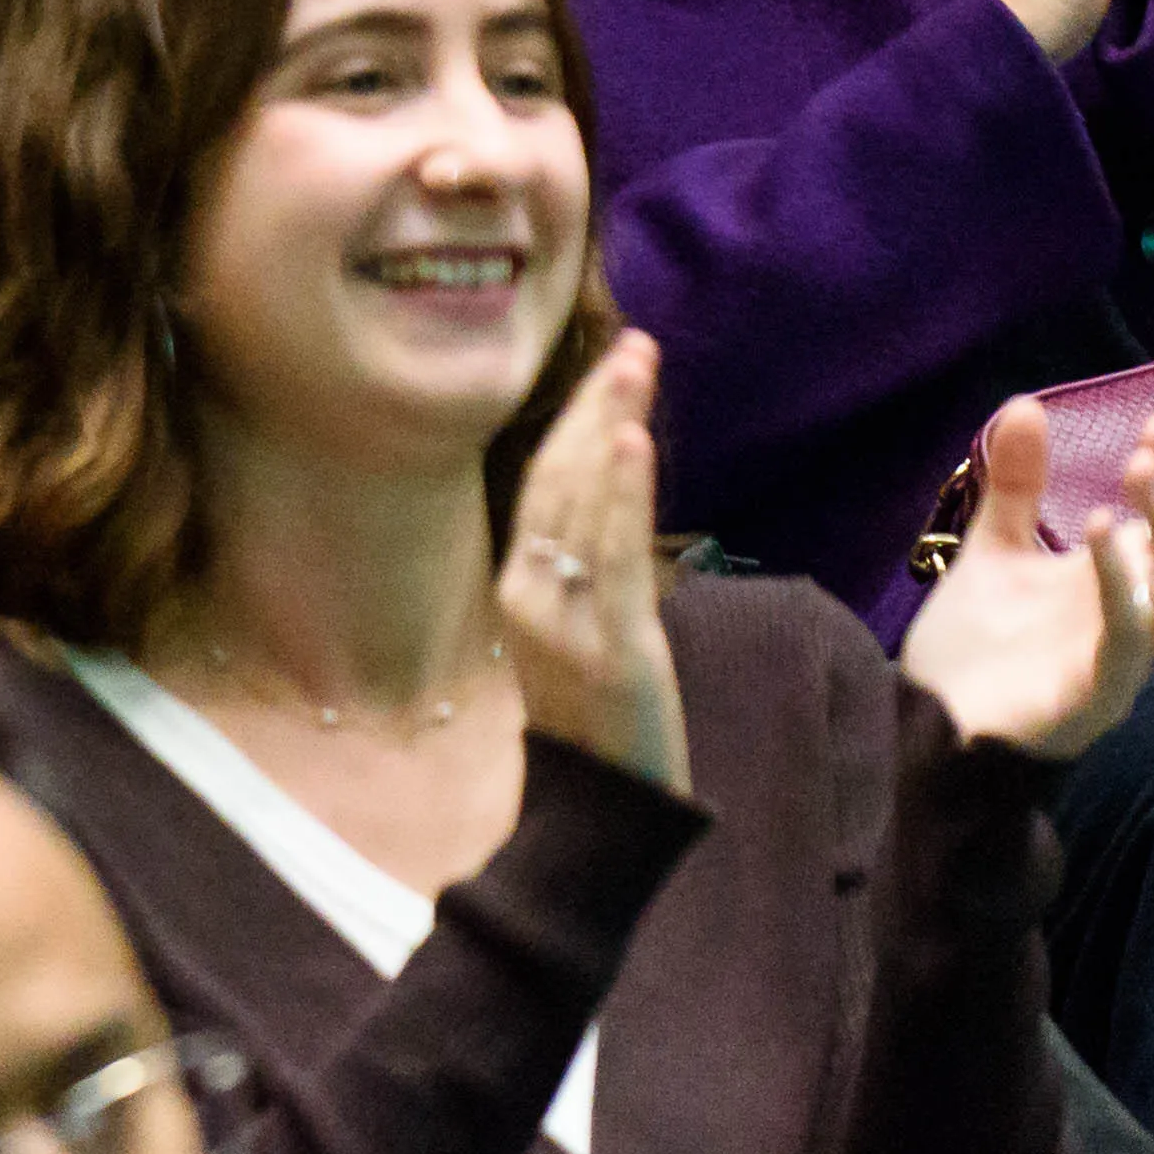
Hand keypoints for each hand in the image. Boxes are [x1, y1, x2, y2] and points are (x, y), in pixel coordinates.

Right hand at [496, 332, 690, 794]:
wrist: (607, 807)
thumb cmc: (597, 718)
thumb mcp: (571, 631)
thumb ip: (575, 566)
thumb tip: (599, 495)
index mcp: (518, 586)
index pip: (543, 482)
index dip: (576, 418)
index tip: (610, 362)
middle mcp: (530, 595)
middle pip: (559, 479)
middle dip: (597, 406)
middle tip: (634, 346)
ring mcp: (568, 620)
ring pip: (584, 504)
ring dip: (612, 427)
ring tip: (636, 367)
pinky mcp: (616, 645)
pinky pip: (617, 557)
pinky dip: (622, 494)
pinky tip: (632, 440)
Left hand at [897, 395, 1153, 761]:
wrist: (923, 723)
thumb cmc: (972, 648)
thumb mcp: (994, 549)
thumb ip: (1017, 486)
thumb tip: (1027, 403)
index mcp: (1125, 581)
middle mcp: (1138, 616)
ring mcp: (1124, 658)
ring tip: (1139, 463)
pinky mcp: (1097, 695)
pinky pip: (1130, 636)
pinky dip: (1120, 578)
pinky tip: (1101, 524)